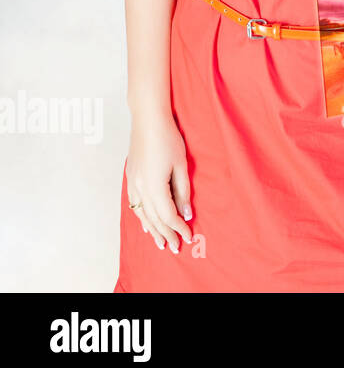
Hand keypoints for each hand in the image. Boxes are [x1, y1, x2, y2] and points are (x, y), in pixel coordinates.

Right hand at [125, 108, 193, 252]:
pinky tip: (146, 223)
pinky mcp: (131, 177)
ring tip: (160, 243)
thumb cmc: (168, 139)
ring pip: (142, 213)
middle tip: (175, 247)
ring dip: (152, 229)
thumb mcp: (181, 165)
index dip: (178, 228)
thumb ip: (183, 191)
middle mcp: (140, 188)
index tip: (189, 236)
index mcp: (154, 186)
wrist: (148, 120)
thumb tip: (186, 213)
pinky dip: (142, 216)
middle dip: (165, 234)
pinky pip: (135, 204)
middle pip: (154, 218)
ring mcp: (132, 183)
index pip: (168, 215)